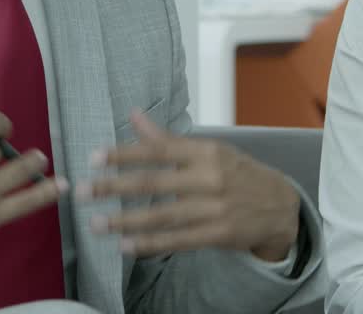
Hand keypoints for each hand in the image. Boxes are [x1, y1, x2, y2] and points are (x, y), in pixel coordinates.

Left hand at [80, 109, 299, 260]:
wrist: (280, 206)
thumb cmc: (238, 173)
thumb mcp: (208, 150)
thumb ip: (167, 138)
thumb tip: (133, 114)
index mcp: (206, 151)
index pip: (158, 150)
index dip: (124, 153)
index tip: (94, 157)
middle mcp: (210, 177)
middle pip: (154, 182)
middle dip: (114, 187)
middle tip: (82, 191)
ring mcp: (215, 207)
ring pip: (163, 215)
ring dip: (125, 221)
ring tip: (95, 224)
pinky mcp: (219, 234)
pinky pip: (178, 240)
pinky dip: (150, 244)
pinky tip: (126, 246)